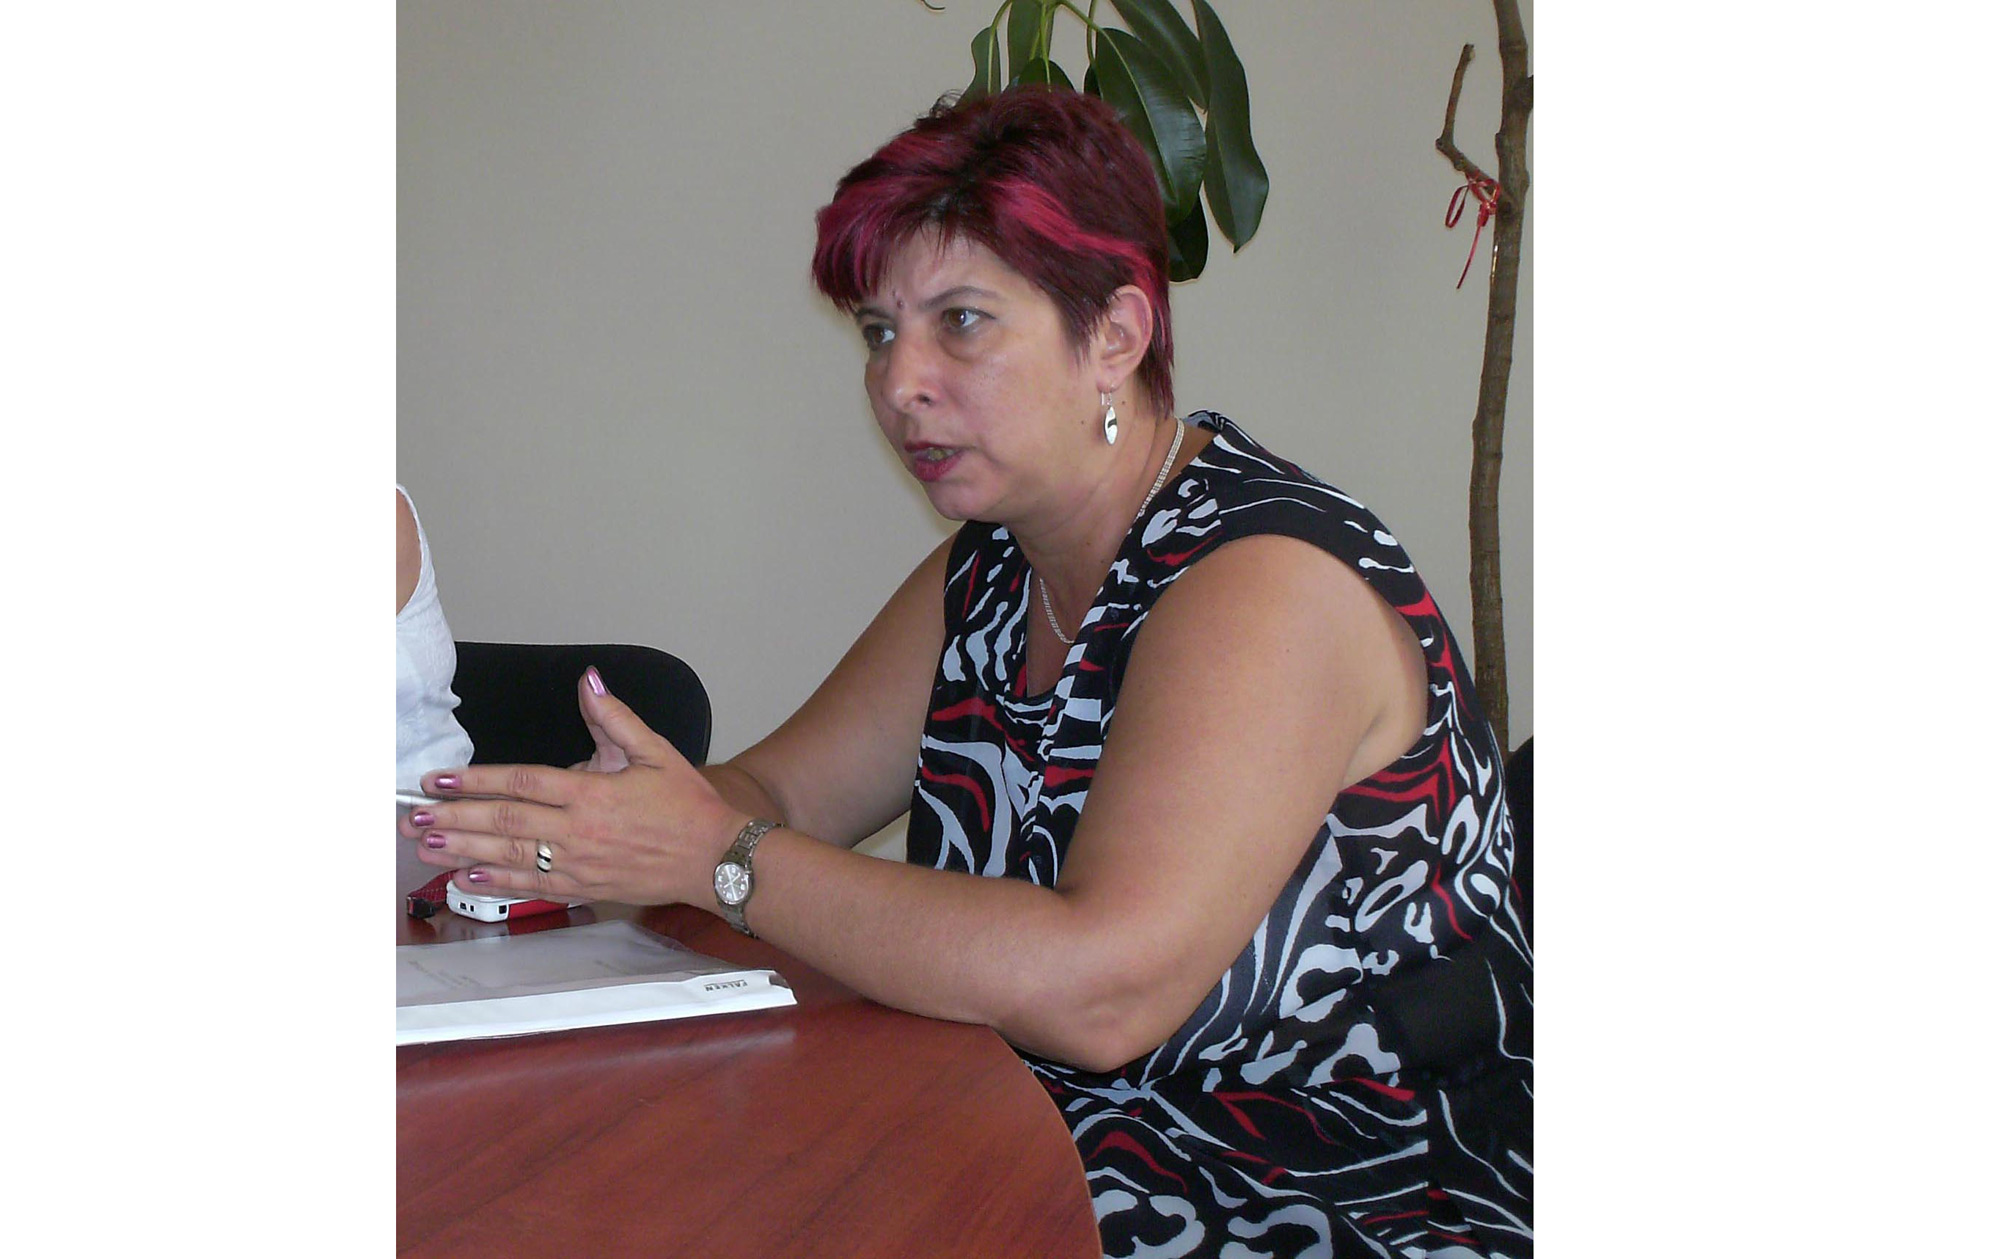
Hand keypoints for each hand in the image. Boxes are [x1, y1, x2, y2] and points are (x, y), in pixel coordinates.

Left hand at [399, 667, 745, 904]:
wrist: (716, 859)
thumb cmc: (688, 807)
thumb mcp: (655, 752)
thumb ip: (614, 718)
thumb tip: (589, 681)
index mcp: (592, 793)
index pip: (521, 782)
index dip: (474, 780)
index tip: (438, 780)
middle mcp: (579, 831)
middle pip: (504, 822)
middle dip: (453, 818)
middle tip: (413, 815)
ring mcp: (578, 864)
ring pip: (509, 856)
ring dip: (462, 851)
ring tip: (424, 845)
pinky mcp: (583, 888)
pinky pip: (531, 886)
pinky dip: (496, 882)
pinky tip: (465, 877)